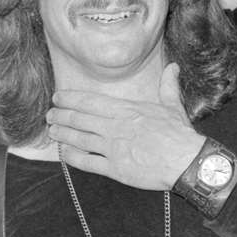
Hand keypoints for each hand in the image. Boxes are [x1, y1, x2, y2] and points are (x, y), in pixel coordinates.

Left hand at [47, 64, 202, 189]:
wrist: (187, 161)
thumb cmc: (180, 135)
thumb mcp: (173, 106)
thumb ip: (168, 86)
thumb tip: (173, 67)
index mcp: (126, 110)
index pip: (90, 101)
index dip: (70, 99)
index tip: (58, 98)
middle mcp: (115, 127)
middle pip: (80, 118)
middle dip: (61, 116)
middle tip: (50, 115)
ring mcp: (113, 148)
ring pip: (79, 138)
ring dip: (62, 134)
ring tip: (52, 131)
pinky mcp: (115, 168)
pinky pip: (87, 162)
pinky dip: (72, 157)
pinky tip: (64, 153)